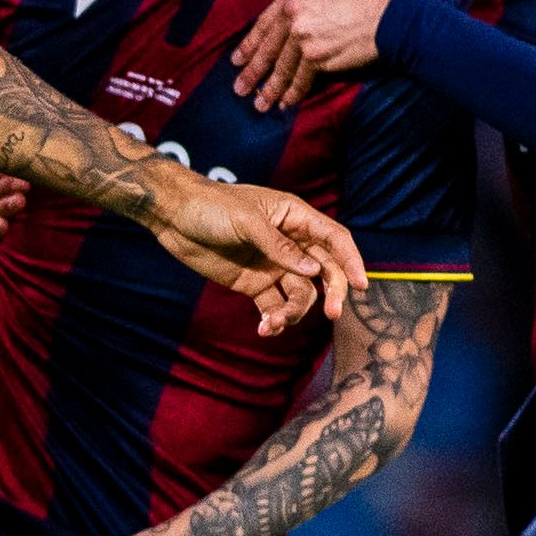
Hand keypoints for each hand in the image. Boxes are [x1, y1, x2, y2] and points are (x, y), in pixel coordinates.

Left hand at [146, 166, 363, 335]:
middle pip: (324, 272)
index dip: (351, 261)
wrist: (174, 217)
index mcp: (295, 217)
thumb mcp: (247, 222)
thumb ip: (278, 247)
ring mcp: (273, 265)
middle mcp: (290, 243)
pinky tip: (266, 328)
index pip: (334, 239)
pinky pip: (274, 305)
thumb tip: (312, 272)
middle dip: (331, 293)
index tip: (361, 285)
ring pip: (300, 294)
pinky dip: (274, 319)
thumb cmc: (212, 207)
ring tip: (275, 321)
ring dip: (294, 311)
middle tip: (332, 314)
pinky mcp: (254, 284)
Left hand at [235, 0, 400, 111]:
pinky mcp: (316, 57)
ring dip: (268, 89)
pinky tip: (285, 104)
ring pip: (280, 66)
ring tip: (259, 105)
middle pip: (267, 47)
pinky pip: (300, 78)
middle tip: (239, 88)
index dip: (250, 43)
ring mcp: (303, 36)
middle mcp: (293, 14)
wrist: (391, 15)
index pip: (265, 22)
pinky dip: (292, 93)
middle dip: (251, 71)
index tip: (238, 59)